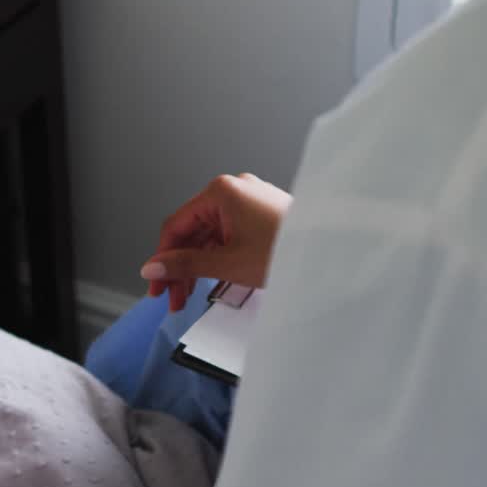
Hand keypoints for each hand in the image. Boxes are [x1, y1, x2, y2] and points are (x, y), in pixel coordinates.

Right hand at [142, 173, 291, 310]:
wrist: (331, 253)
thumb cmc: (288, 249)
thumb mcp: (227, 263)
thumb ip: (185, 265)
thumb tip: (155, 267)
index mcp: (221, 192)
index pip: (175, 225)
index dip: (161, 258)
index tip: (156, 283)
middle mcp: (234, 190)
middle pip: (192, 231)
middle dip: (180, 266)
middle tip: (172, 297)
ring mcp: (249, 201)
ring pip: (209, 235)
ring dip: (197, 265)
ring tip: (190, 295)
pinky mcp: (262, 214)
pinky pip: (228, 235)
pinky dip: (217, 257)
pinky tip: (212, 279)